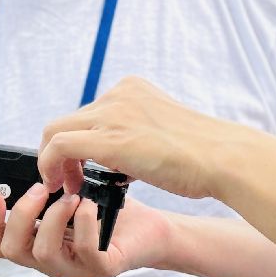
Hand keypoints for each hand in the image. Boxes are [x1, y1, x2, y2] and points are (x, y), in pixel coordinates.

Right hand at [0, 185, 172, 276]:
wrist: (150, 227)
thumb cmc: (108, 211)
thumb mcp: (70, 195)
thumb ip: (46, 190)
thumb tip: (28, 166)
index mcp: (39, 242)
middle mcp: (52, 260)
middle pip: (12, 250)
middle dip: (21, 215)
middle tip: (42, 188)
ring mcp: (76, 270)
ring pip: (43, 253)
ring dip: (54, 217)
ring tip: (73, 196)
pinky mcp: (103, 269)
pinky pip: (85, 253)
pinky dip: (84, 223)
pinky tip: (91, 205)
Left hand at [39, 76, 262, 199]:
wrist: (223, 158)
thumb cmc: (201, 155)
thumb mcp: (162, 131)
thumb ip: (135, 133)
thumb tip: (117, 154)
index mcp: (132, 88)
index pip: (89, 112)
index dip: (79, 142)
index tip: (82, 167)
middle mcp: (119, 94)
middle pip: (68, 120)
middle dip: (61, 153)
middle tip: (68, 181)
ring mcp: (113, 114)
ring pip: (55, 131)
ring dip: (53, 162)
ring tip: (66, 187)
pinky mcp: (110, 140)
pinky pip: (60, 147)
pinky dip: (52, 167)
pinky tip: (65, 188)